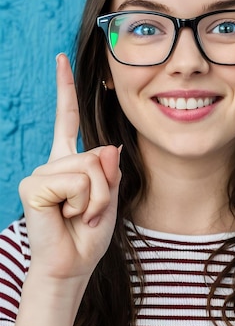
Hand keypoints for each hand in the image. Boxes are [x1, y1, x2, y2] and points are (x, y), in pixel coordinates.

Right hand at [19, 54, 120, 281]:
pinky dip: (81, 204)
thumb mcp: (110, 198)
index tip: (61, 58)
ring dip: (95, 199)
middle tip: (90, 213)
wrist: (71, 266)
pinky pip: (75, 182)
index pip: (67, 118)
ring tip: (78, 216)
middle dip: (105, 188)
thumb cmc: (87, 235)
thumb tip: (107, 146)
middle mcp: (53, 163)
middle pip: (97, 154)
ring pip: (89, 169)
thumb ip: (110, 170)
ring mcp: (41, 173)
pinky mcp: (33, 185)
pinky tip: (65, 216)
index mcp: (69, 162)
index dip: (65, 88)